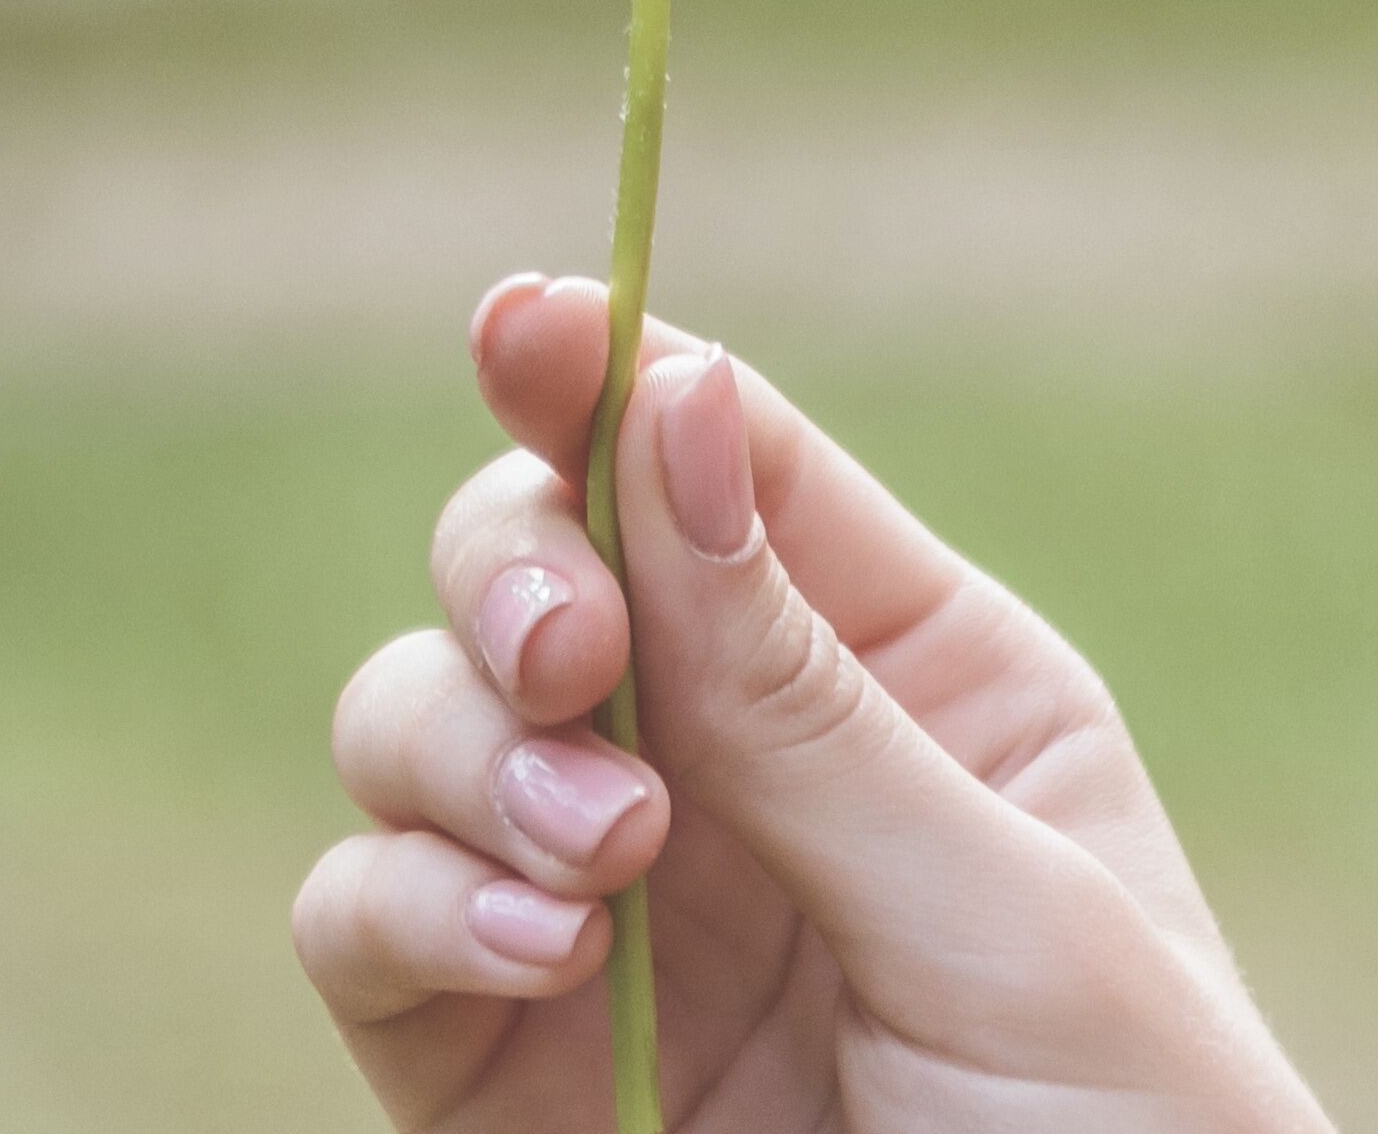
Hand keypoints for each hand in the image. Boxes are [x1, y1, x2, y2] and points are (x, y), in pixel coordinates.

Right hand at [293, 273, 1331, 1133]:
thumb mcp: (1011, 919)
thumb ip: (812, 696)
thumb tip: (678, 403)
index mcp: (912, 687)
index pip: (724, 471)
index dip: (607, 374)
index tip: (520, 319)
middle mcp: (738, 773)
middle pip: (532, 565)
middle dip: (516, 575)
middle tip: (574, 657)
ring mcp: (600, 913)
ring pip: (414, 722)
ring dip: (465, 750)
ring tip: (594, 863)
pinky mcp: (488, 1067)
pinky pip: (366, 920)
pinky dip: (409, 900)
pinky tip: (536, 949)